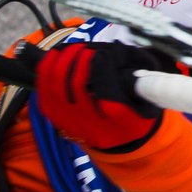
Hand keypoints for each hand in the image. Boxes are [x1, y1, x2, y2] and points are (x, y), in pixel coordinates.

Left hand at [34, 41, 174, 153]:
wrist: (118, 142)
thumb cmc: (135, 114)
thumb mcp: (148, 101)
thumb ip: (138, 79)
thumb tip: (116, 52)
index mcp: (123, 124)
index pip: (109, 97)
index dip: (103, 70)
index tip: (104, 54)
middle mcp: (96, 128)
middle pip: (78, 88)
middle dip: (79, 60)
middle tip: (86, 49)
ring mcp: (73, 126)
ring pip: (57, 88)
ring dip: (63, 61)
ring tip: (73, 49)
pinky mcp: (57, 120)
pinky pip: (44, 93)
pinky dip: (46, 70)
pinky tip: (54, 56)